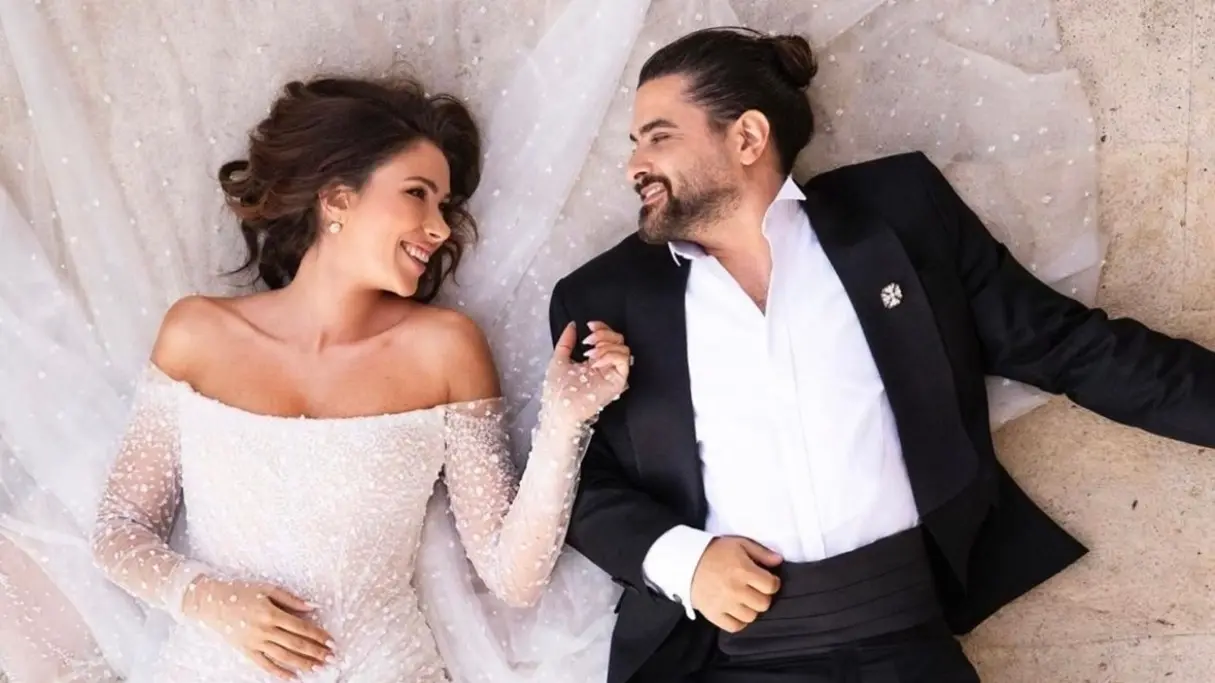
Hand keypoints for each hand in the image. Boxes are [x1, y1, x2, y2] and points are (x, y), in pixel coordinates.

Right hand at [181, 576, 335, 679]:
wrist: (211, 602)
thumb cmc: (241, 591)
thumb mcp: (267, 588)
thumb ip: (291, 599)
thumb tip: (313, 606)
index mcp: (271, 613)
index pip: (301, 627)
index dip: (318, 635)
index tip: (331, 642)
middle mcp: (264, 630)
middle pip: (295, 644)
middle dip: (316, 652)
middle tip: (331, 658)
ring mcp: (255, 642)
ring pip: (283, 657)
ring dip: (303, 663)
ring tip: (318, 668)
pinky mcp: (246, 651)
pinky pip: (265, 665)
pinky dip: (279, 673)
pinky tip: (293, 677)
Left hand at [545, 321, 630, 423]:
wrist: (559, 407)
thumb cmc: (557, 388)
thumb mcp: (559, 358)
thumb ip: (566, 341)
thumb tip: (573, 325)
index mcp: (595, 360)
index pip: (608, 338)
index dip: (602, 328)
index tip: (589, 325)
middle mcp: (607, 366)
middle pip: (619, 340)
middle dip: (604, 334)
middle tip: (588, 342)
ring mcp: (613, 374)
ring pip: (623, 348)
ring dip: (606, 345)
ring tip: (590, 355)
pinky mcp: (618, 382)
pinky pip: (624, 361)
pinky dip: (611, 355)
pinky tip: (596, 362)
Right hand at [690, 536, 781, 632]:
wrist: (685, 561)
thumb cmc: (715, 551)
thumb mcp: (739, 544)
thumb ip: (761, 552)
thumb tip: (779, 561)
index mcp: (743, 570)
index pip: (771, 586)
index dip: (772, 582)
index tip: (767, 580)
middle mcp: (735, 589)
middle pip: (764, 603)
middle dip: (763, 596)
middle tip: (755, 590)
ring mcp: (724, 604)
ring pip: (751, 617)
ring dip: (751, 609)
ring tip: (744, 600)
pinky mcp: (713, 614)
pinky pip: (735, 627)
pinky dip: (738, 621)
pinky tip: (736, 611)